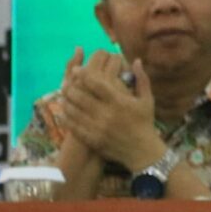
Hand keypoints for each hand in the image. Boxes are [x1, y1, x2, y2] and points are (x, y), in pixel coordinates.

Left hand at [59, 50, 164, 171]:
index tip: (76, 69)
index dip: (84, 74)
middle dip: (70, 87)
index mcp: (119, 102)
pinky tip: (64, 112)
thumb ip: (141, 79)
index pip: (96, 84)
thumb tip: (136, 60)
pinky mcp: (92, 139)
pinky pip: (74, 126)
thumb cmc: (145, 123)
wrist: (143, 151)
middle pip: (81, 96)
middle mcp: (107, 114)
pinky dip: (67, 118)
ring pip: (74, 111)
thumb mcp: (147, 100)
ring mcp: (98, 128)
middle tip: (65, 83)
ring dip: (66, 101)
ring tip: (63, 95)